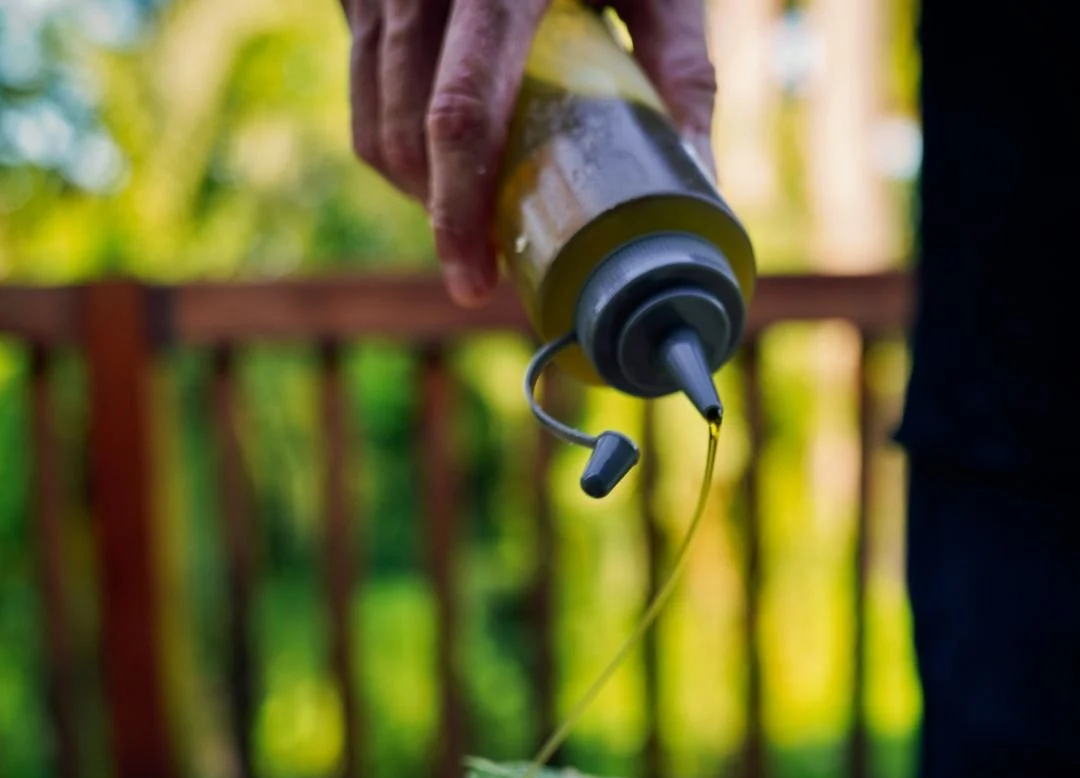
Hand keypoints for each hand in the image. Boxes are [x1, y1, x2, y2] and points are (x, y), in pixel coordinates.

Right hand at [340, 1, 716, 307]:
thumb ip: (681, 68)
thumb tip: (700, 183)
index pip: (460, 115)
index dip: (458, 212)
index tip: (473, 280)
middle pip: (402, 133)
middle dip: (438, 215)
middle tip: (482, 265)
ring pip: (370, 121)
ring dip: (414, 187)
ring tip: (468, 216)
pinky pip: (361, 87)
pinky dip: (395, 139)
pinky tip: (443, 156)